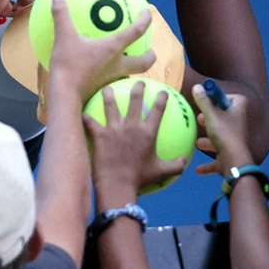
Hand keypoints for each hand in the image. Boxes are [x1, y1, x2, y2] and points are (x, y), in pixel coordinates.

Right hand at [46, 0, 154, 103]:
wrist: (65, 95)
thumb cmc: (68, 66)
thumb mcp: (63, 37)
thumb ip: (61, 15)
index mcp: (113, 49)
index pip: (137, 31)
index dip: (145, 20)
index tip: (148, 12)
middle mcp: (119, 65)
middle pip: (144, 62)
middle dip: (150, 55)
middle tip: (149, 49)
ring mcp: (113, 79)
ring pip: (131, 74)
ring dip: (134, 67)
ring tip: (129, 60)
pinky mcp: (104, 89)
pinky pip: (116, 82)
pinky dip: (115, 76)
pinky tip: (106, 73)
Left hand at [83, 82, 186, 203]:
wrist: (118, 185)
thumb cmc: (140, 178)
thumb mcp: (161, 171)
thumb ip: (176, 165)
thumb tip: (186, 160)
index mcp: (148, 132)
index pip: (158, 110)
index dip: (161, 98)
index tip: (163, 92)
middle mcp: (132, 126)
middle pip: (135, 100)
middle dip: (138, 88)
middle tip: (138, 83)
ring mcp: (114, 129)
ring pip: (111, 105)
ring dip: (109, 94)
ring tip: (107, 88)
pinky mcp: (100, 135)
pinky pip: (91, 122)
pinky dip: (86, 117)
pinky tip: (83, 112)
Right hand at [192, 85, 252, 176]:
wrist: (234, 161)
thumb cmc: (224, 134)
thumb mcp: (211, 115)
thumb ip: (204, 101)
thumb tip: (197, 87)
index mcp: (238, 112)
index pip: (237, 98)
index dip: (225, 97)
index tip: (212, 99)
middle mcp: (238, 126)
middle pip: (226, 118)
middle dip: (212, 118)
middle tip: (200, 118)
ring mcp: (234, 142)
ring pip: (221, 138)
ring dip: (209, 140)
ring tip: (197, 140)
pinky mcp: (229, 157)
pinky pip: (218, 159)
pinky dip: (208, 164)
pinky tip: (197, 169)